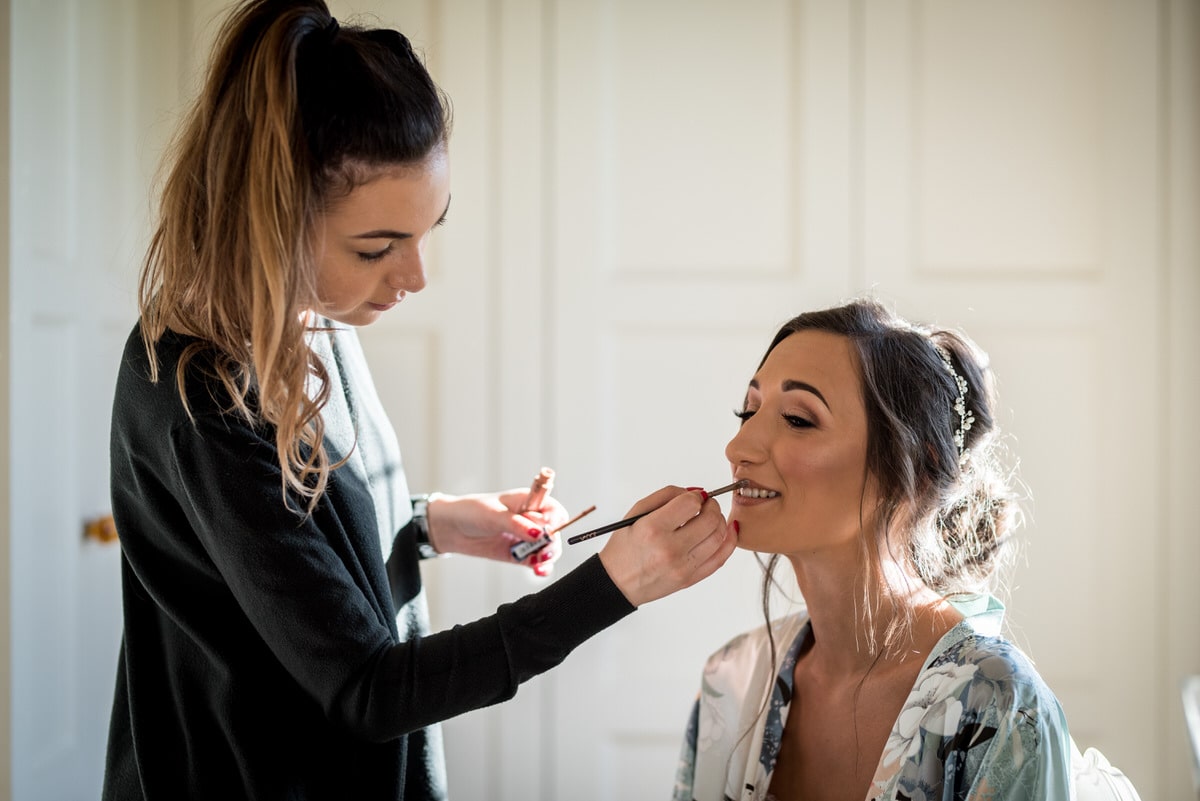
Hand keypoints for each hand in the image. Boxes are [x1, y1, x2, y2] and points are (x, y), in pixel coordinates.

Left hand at [424, 489, 568, 575]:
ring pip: (548, 549)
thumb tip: (538, 532)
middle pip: (555, 532)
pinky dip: (541, 567)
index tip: (548, 530)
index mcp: (529, 502)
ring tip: (538, 563)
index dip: (555, 521)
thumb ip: (516, 524)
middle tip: (542, 551)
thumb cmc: (471, 512)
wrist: (451, 529)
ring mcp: (526, 538)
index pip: (553, 510)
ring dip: (547, 557)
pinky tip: (539, 570)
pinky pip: (536, 561)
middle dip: (552, 543)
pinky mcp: (518, 554)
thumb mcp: (494, 515)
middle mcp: (531, 519)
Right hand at [597, 486, 737, 606]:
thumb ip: (665, 496)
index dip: (696, 496)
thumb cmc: (625, 547)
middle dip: (712, 506)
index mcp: (652, 529)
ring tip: (712, 517)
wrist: (618, 583)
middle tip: (707, 504)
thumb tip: (694, 492)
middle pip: (709, 519)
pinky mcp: (691, 579)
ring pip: (719, 537)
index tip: (695, 497)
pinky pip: (720, 559)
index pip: (690, 503)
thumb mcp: (636, 513)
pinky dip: (729, 541)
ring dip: (721, 521)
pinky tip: (728, 531)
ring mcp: (682, 567)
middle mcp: (669, 549)